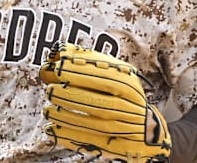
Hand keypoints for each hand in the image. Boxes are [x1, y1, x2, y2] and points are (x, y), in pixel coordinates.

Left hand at [39, 43, 171, 161]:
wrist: (148, 128)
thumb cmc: (124, 96)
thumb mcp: (114, 74)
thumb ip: (88, 61)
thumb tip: (61, 51)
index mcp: (128, 85)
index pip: (104, 77)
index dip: (80, 73)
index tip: (59, 68)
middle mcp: (128, 106)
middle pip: (99, 101)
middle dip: (71, 95)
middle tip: (50, 90)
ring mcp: (122, 128)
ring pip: (94, 123)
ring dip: (68, 116)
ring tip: (48, 110)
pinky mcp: (114, 145)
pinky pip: (90, 141)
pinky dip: (71, 135)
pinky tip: (54, 129)